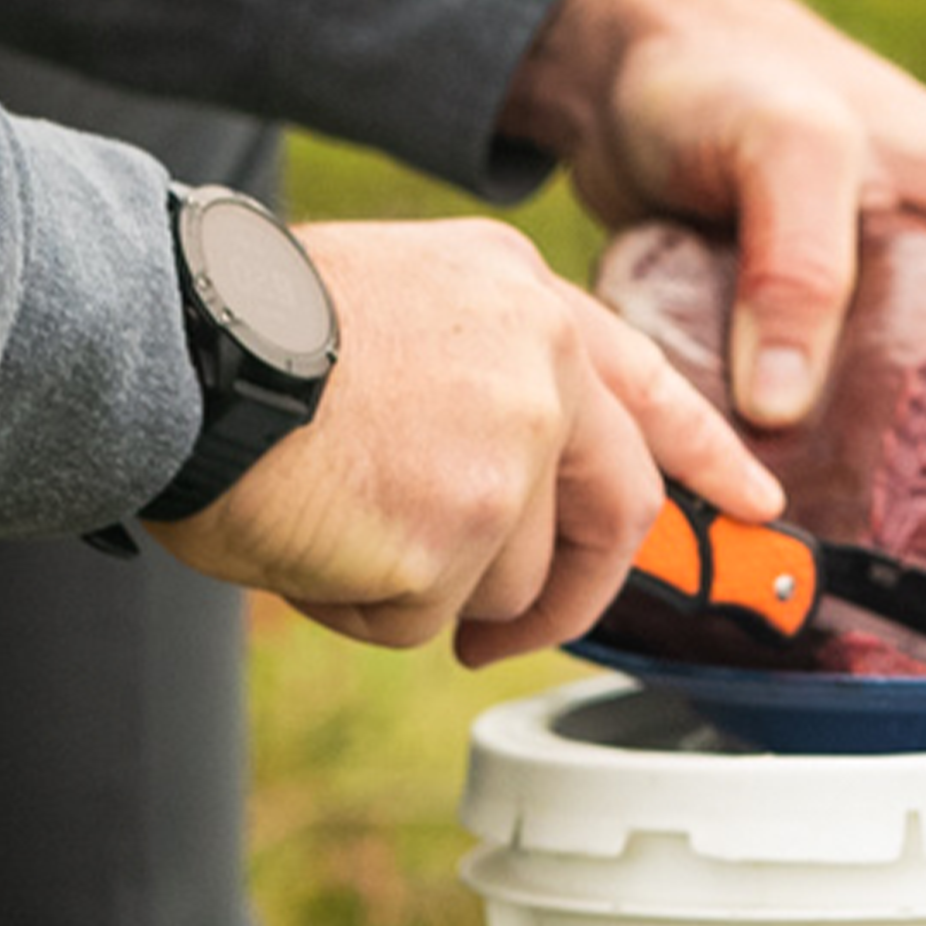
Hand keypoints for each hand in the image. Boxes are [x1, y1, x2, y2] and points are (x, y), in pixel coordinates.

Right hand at [144, 211, 779, 664]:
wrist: (173, 344)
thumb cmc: (243, 329)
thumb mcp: (393, 301)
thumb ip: (480, 372)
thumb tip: (519, 490)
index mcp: (518, 294)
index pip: (644, 381)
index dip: (701, 448)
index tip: (753, 497)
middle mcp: (538, 364)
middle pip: (611, 513)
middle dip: (566, 592)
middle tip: (508, 631)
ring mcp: (508, 449)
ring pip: (504, 580)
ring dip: (420, 586)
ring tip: (330, 519)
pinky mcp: (459, 532)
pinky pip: (426, 618)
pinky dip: (362, 606)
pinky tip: (307, 538)